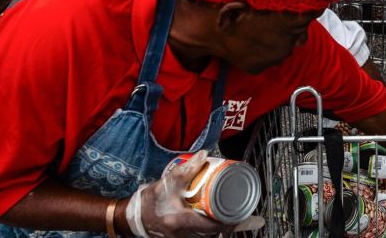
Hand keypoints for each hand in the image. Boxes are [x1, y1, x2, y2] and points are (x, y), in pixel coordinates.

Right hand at [125, 150, 264, 237]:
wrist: (132, 217)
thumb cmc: (148, 201)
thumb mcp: (167, 183)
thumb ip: (186, 169)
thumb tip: (205, 155)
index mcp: (181, 221)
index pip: (214, 225)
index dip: (234, 223)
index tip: (251, 219)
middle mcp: (184, 234)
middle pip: (216, 232)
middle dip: (234, 224)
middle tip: (252, 218)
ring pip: (210, 234)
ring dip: (225, 226)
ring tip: (242, 217)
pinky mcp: (183, 237)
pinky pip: (204, 234)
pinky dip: (215, 227)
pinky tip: (223, 220)